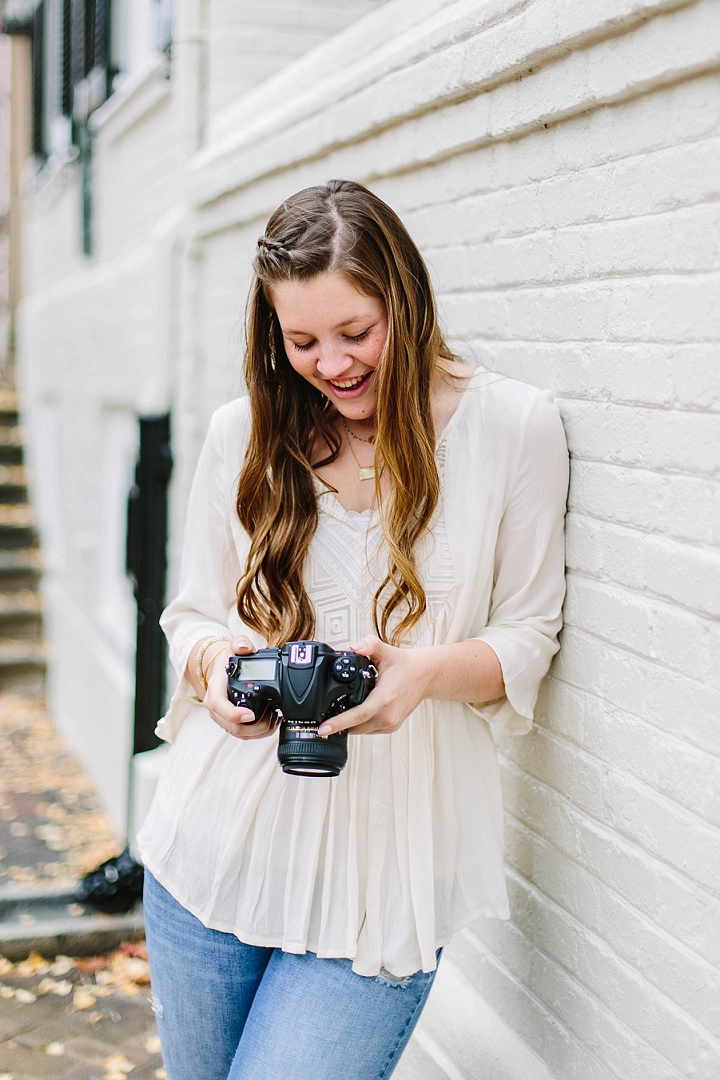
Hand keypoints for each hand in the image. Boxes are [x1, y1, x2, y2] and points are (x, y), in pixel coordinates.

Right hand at [203, 635, 278, 740]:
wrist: (219, 669)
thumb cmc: (226, 660)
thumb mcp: (232, 646)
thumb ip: (240, 643)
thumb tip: (245, 647)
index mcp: (215, 688)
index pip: (219, 705)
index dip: (234, 714)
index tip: (251, 714)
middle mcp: (215, 706)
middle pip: (232, 726)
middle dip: (255, 727)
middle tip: (273, 716)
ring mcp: (222, 717)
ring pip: (239, 733)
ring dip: (259, 731)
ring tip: (275, 719)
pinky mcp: (230, 722)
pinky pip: (242, 733)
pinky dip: (258, 732)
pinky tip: (271, 722)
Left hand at [317, 635, 431, 736]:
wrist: (425, 675)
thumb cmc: (405, 665)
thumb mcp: (385, 650)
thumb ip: (369, 644)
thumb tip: (354, 647)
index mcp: (385, 698)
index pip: (358, 715)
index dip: (338, 723)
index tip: (323, 727)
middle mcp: (388, 714)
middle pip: (356, 727)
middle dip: (338, 724)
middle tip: (322, 719)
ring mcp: (391, 723)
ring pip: (362, 731)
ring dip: (349, 725)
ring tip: (336, 716)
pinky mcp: (392, 726)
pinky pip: (370, 730)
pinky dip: (360, 724)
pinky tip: (355, 714)